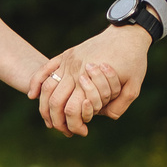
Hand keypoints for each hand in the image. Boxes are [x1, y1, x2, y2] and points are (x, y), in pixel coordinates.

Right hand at [31, 26, 150, 135]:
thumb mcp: (134, 86)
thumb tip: (105, 117)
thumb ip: (120, 104)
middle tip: (66, 131)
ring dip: (44, 107)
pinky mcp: (67, 54)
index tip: (82, 132)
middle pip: (55, 101)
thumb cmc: (134, 60)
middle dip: (57, 121)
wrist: (128, 34)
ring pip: (47, 87)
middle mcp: (75, 70)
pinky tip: (32, 95)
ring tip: (50, 120)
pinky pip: (45, 69)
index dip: (74, 125)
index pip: (72, 110)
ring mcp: (68, 61)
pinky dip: (36, 82)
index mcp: (90, 79)